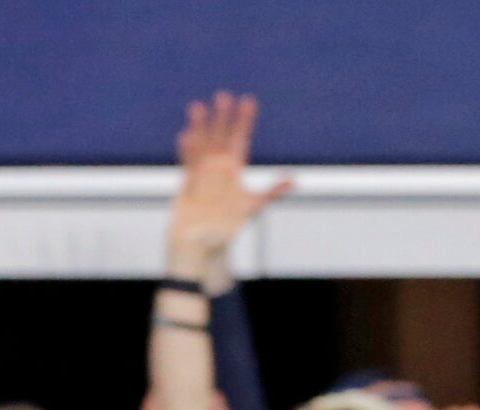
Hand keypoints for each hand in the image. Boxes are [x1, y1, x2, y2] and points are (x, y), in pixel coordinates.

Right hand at [166, 92, 289, 275]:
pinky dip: (187, 150)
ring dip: (200, 127)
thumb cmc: (226, 227)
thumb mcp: (252, 206)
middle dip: (222, 117)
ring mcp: (202, 173)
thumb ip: (271, 192)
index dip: (244, 120)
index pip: (240, 138)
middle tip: (223, 96)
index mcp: (233, 168)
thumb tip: (293, 181)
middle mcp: (217, 166)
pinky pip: (188, 163)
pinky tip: (186, 135)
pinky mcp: (188, 183)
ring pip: (201, 144)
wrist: (203, 243)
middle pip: (220, 136)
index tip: (248, 101)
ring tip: (198, 107)